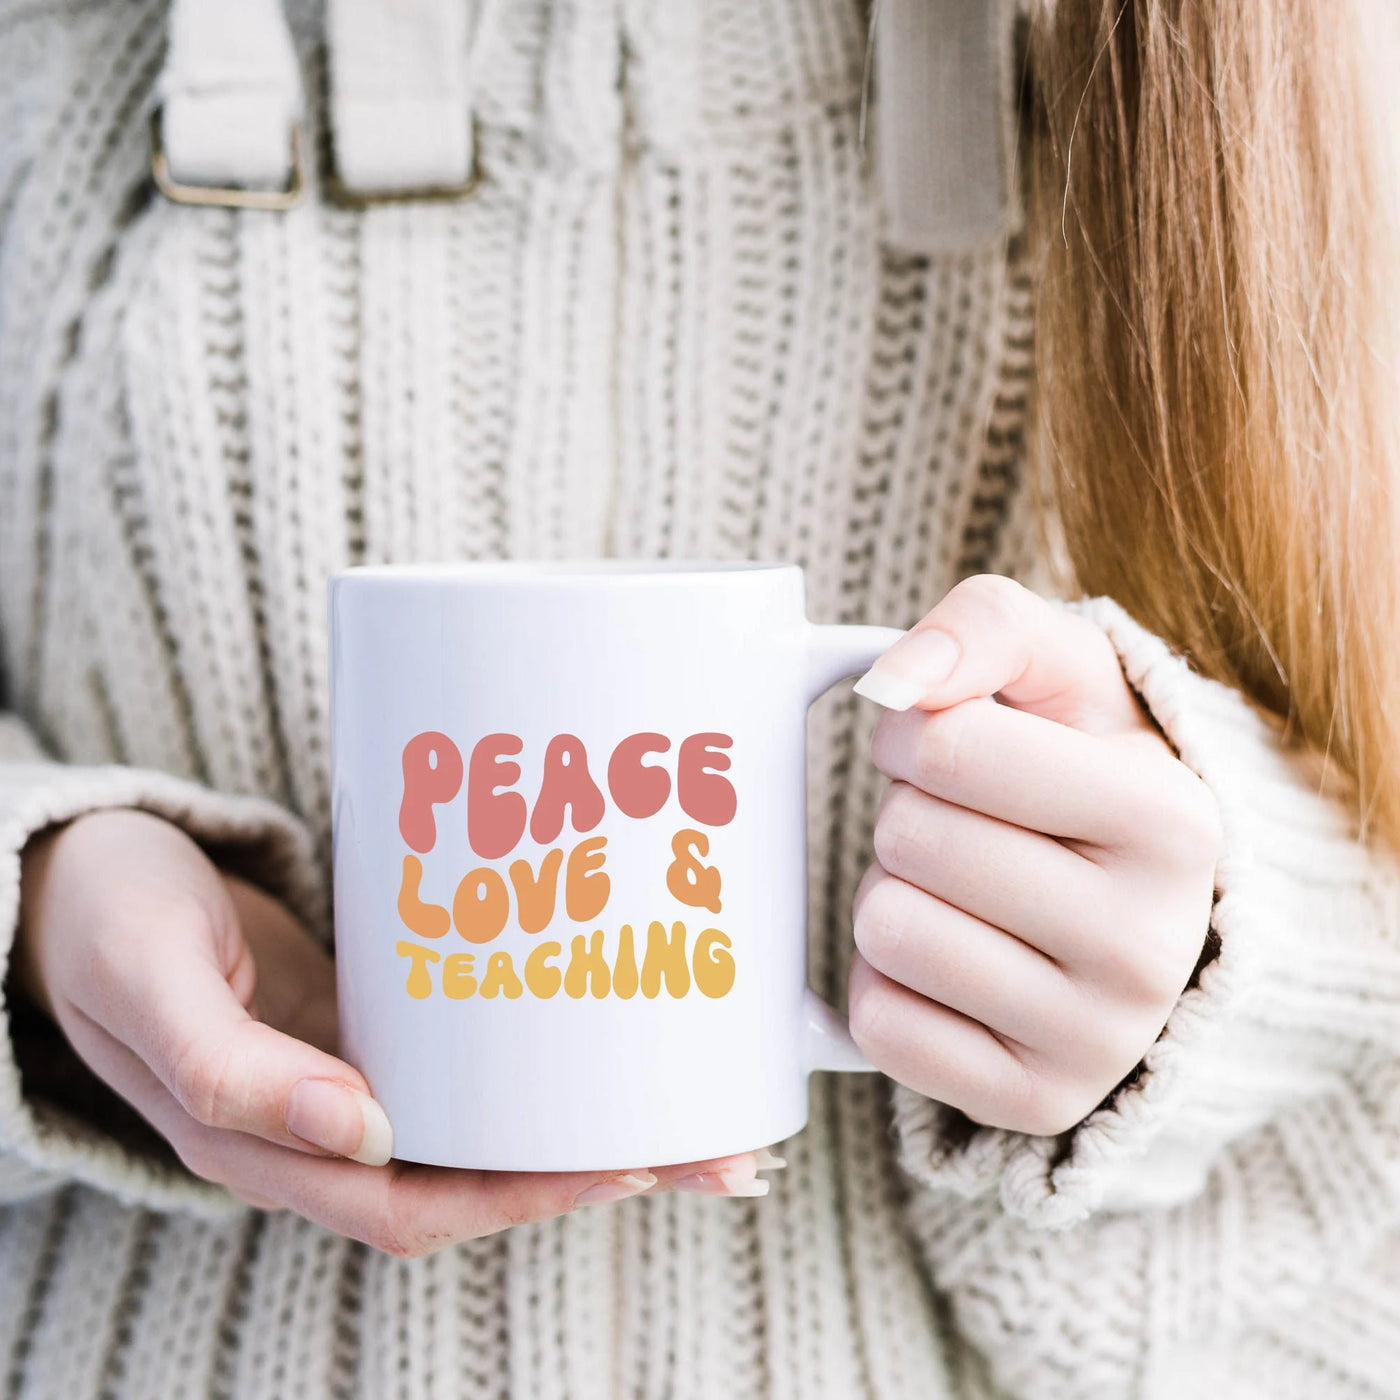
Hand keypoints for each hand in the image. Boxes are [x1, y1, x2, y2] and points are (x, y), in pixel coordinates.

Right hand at [15, 809, 772, 1254]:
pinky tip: (595, 1038)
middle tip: (715, 1146)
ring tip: (692, 1100)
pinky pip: (459, 1068)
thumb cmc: (103, 922)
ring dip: (579, 1125)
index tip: (627, 1163)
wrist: (71, 879)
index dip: (522, 1197)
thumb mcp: (151, 981)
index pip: (413, 1204)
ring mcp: (345, 1078)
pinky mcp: (364, 1025)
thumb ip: (232, 1067)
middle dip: (591, 1171)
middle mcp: (317, 1129)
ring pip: (477, 1130)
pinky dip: (530, 1070)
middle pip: (473, 1179)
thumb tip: (359, 1131)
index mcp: (260, 1144)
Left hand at [848, 576, 1221, 1136]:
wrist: (1133, 911)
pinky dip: (886, 981)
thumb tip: (891, 680)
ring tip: (960, 892)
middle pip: (907, 837)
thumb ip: (983, 627)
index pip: (946, 744)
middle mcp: (1150, 943)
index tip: (948, 747)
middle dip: (906, 814)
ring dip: (894, 894)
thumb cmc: (1079, 772)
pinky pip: (878, 1023)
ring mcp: (1098, 1040)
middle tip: (963, 826)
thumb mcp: (1062, 672)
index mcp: (1171, 819)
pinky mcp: (1033, 1102)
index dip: (914, 732)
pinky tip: (951, 964)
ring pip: (886, 929)